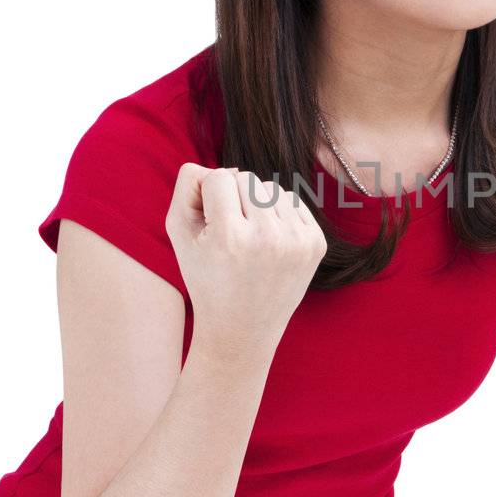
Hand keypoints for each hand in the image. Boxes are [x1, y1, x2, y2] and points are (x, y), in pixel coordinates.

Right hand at [165, 163, 327, 360]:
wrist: (242, 329)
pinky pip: (293, 202)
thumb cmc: (205, 277)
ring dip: (257, 205)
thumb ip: (186, 187)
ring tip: (248, 239)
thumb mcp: (179, 234)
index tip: (209, 225)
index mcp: (231, 238)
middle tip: (229, 234)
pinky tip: (268, 242)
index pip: (218, 177)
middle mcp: (268, 238)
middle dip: (233, 198)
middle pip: (246, 178)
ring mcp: (297, 242)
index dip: (208, 197)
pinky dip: (278, 215)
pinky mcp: (316, 244)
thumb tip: (218, 166)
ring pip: (272, 188)